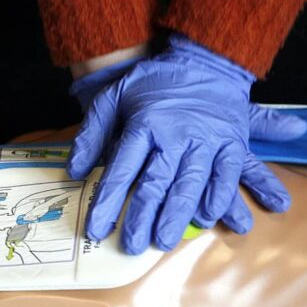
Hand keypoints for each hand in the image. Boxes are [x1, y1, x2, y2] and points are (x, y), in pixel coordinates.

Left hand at [67, 35, 302, 253]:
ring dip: (178, 216)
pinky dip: (219, 198)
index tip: (96, 229)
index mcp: (143, 125)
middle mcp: (175, 135)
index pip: (121, 170)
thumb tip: (73, 172)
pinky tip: (208, 218)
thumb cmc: (151, 84)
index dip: (107, 202)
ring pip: (191, 185)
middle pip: (156, 183)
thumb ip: (91, 134)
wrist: (203, 62)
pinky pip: (228, 175)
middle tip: (132, 245)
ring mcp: (207, 140)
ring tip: (164, 241)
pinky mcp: (233, 142)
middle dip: (142, 217)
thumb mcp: (112, 97)